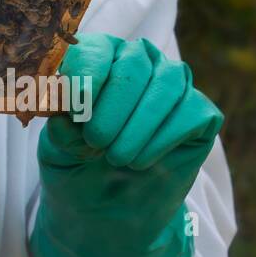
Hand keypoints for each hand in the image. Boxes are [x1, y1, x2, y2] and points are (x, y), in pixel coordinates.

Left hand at [29, 32, 223, 256]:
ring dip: (139, 125)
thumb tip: (67, 116)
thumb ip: (60, 129)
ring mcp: (172, 84)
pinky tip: (142, 161)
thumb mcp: (56, 149)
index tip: (77, 105)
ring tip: (117, 158)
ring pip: (166, 85)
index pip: (95, 49)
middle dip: (113, 105)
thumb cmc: (76, 163)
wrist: (106, 207)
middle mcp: (138, 61)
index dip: (86, 74)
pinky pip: (191, 112)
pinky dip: (164, 138)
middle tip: (96, 141)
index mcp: (97, 57)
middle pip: (134, 64)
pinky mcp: (199, 113)